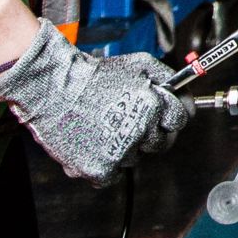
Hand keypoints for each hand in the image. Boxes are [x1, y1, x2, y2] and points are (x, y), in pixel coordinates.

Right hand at [0, 20, 190, 184]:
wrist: (53, 88)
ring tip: (105, 126)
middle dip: (153, 131)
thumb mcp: (140, 63)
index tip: (164, 113)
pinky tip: (95, 144)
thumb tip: (184, 92)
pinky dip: (106, 164)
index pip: (180, 120)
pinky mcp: (99, 169)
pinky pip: (114, 174)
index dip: (172, 114)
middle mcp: (140, 131)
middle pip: (162, 142)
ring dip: (126, 146)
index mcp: (153, 106)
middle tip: (132, 120)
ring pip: (136, 157)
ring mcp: (119, 152)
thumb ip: (168, 79)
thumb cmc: (94, 74)